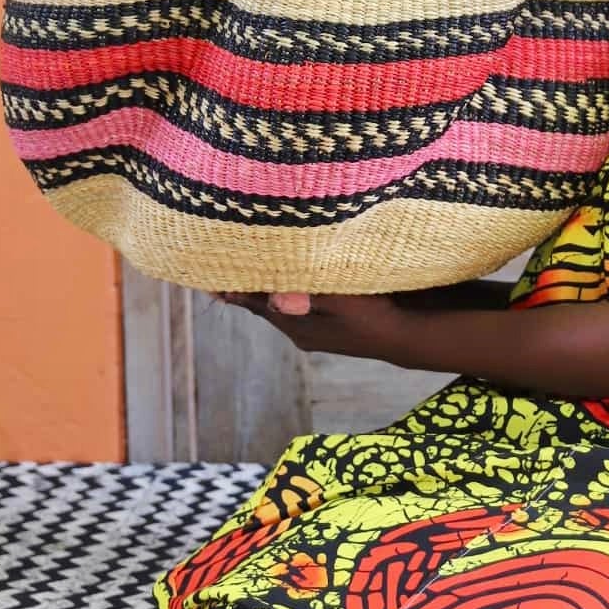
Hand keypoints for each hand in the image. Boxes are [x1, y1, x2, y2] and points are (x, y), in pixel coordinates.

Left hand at [211, 290, 411, 361]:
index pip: (254, 302)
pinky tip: (279, 283)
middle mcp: (297, 330)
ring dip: (260, 289)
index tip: (205, 276)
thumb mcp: (344, 301)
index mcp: (295, 324)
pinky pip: (291, 305)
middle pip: (260, 305)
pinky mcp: (324, 327)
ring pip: (275, 306)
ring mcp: (310, 331)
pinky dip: (280, 291)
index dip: (231, 288)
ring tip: (238, 274)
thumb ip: (310, 296)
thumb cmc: (375, 316)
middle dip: (240, 287)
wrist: (403, 338)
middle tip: (213, 270)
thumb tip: (275, 297)